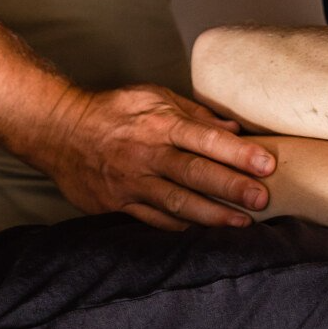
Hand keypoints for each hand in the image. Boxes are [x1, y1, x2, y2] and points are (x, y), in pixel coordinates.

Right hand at [32, 83, 276, 229]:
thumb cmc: (115, 110)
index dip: (239, 153)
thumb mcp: (155, 97)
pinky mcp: (117, 203)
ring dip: (212, 215)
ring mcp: (132, 182)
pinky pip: (154, 219)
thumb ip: (196, 114)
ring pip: (177, 203)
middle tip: (262, 198)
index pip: (207, 139)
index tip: (267, 164)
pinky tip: (202, 232)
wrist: (60, 130)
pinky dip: (179, 226)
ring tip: (242, 223)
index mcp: (161, 123)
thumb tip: (234, 128)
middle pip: (196, 173)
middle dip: (232, 187)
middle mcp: (148, 154)